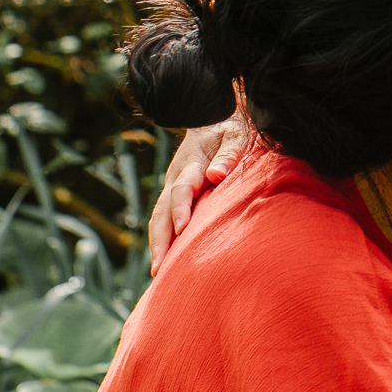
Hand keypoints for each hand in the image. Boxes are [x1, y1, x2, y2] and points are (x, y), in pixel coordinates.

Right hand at [147, 112, 249, 274]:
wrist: (213, 118)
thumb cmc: (230, 129)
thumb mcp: (235, 136)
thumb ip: (228, 155)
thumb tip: (216, 176)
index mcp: (191, 163)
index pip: (182, 189)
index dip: (180, 209)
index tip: (181, 229)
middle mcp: (175, 177)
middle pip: (161, 210)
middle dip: (159, 239)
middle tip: (159, 268)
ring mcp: (171, 187)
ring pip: (158, 218)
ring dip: (156, 244)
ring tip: (157, 274)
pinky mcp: (174, 196)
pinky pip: (163, 220)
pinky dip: (161, 241)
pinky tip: (165, 263)